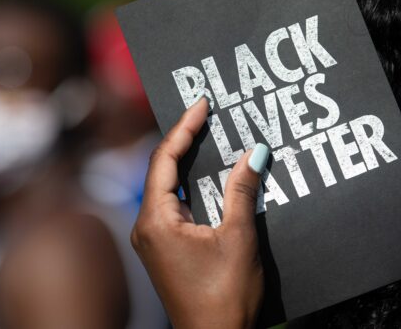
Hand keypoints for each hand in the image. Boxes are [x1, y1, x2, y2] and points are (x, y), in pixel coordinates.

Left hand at [131, 97, 269, 328]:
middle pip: (162, 169)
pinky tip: (210, 174)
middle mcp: (146, 226)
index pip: (163, 159)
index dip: (183, 127)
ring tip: (209, 134)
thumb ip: (241, 190)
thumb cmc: (224, 296)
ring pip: (167, 187)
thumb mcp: (238, 237)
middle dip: (184, 139)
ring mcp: (154, 239)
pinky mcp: (165, 248)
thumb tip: (254, 152)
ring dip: (188, 162)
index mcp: (156, 221)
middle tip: (206, 112)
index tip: (201, 104)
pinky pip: (174, 204)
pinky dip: (191, 185)